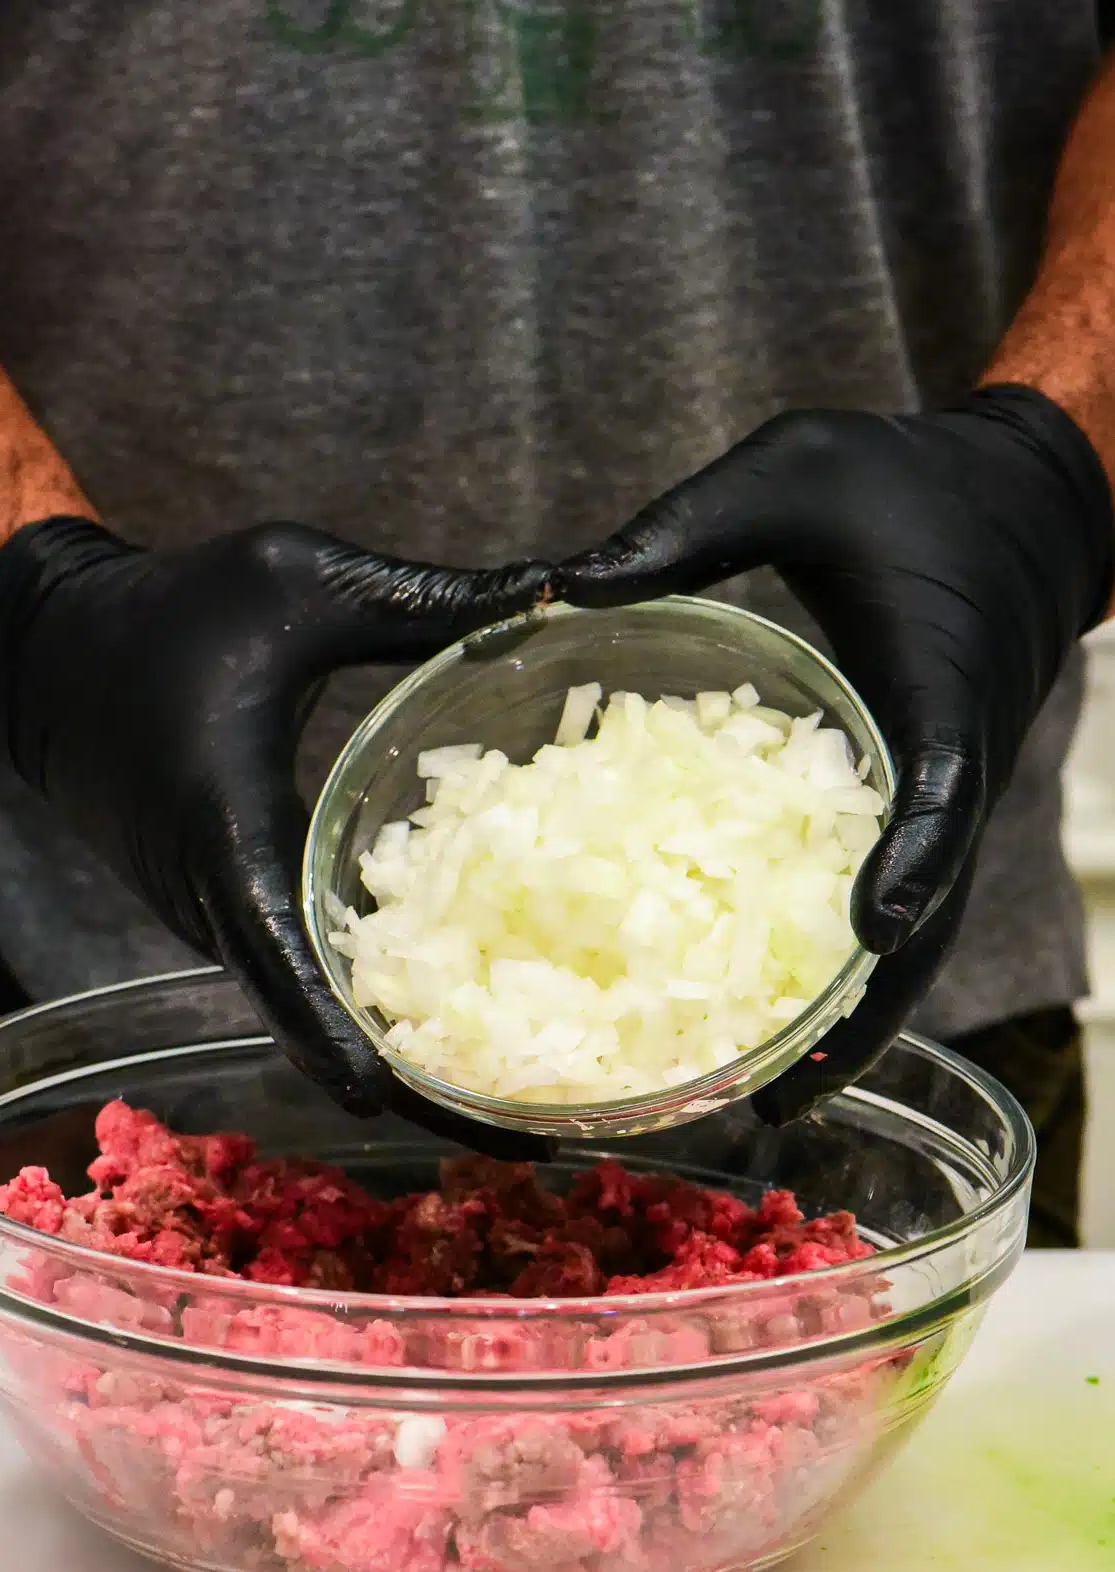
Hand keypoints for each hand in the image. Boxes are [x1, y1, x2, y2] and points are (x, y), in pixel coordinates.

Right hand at [0, 517, 550, 1154]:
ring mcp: (221, 921)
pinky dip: (377, 1019)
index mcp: (233, 839)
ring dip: (405, 1064)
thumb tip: (560, 591)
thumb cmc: (165, 608)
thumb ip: (425, 599)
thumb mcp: (299, 577)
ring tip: (528, 1095)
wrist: (49, 651)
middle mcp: (221, 908)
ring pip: (316, 1021)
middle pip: (321, 1037)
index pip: (295, 975)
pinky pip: (307, 985)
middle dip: (423, 1095)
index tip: (428, 1108)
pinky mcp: (229, 913)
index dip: (361, 1050)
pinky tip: (466, 1020)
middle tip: (542, 1132)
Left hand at [552, 386, 1111, 1122]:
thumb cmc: (908, 479)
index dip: (915, 856)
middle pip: (929, 916)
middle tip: (781, 1100)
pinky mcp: (920, 804)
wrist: (1021, 501)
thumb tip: (550, 589)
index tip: (879, 922)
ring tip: (767, 1101)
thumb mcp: (794, 470)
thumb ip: (687, 526)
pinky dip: (842, 971)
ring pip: (913, 935)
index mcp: (939, 683)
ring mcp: (945, 797)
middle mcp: (956, 763)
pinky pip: (889, 903)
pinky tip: (770, 1021)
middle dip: (864, 1014)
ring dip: (852, 1020)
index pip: (939, 786)